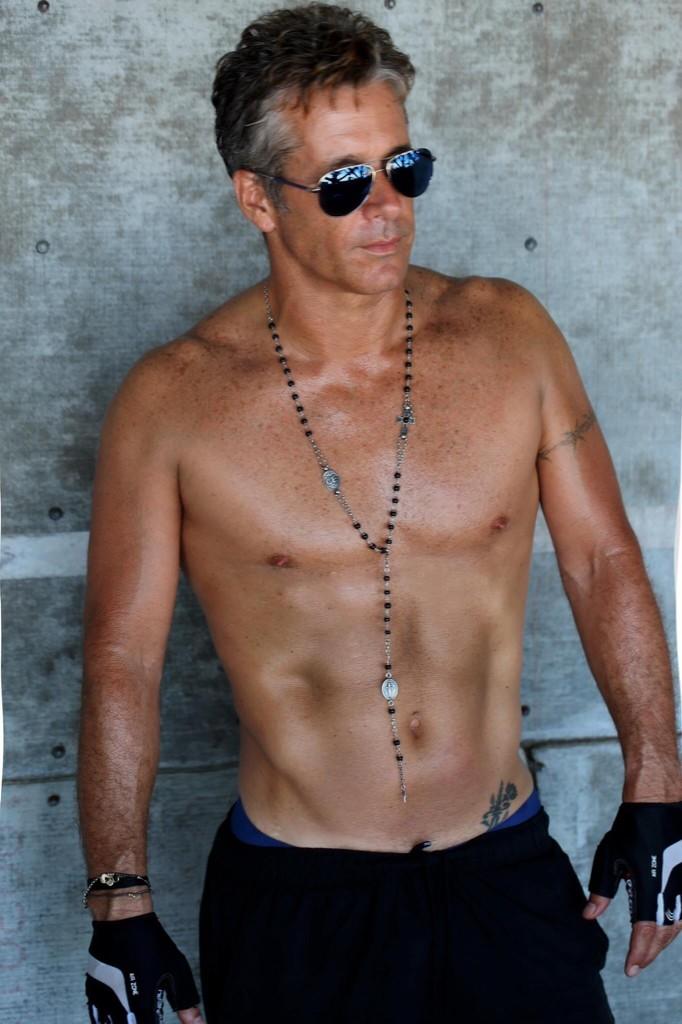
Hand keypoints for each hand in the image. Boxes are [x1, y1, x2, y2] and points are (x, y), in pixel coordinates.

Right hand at [85, 911, 205, 1022]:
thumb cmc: (151, 943)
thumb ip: (186, 1004)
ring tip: (134, 1016)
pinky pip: (96, 1014)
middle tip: (148, 1018)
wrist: (123, 920)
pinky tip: (115, 1017)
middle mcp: (117, 1007)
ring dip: (121, 1022)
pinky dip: (106, 1019)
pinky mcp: (92, 990)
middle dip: (137, 1023)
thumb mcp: (176, 972)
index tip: (158, 1021)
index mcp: (141, 1005)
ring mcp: (101, 999)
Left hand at [583, 801, 681, 976]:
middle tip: (636, 964)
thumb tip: (588, 915)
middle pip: (665, 934)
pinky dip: (674, 925)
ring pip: (678, 924)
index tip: (630, 969)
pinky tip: (664, 930)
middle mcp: (673, 889)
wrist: (659, 803)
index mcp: (651, 886)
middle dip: (650, 952)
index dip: (638, 952)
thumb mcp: (610, 857)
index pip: (645, 931)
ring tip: (647, 951)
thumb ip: (601, 890)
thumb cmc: (632, 828)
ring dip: (663, 941)